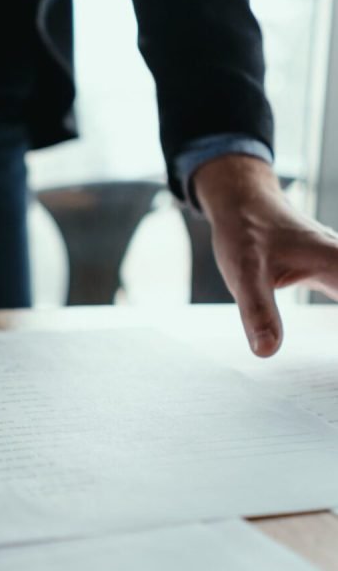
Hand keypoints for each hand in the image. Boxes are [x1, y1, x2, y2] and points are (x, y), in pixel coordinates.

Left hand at [193, 155, 337, 356]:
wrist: (241, 201)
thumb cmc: (244, 232)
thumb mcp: (244, 275)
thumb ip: (257, 313)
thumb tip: (266, 350)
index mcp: (336, 263)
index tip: (337, 368)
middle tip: (333, 369)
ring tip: (333, 364)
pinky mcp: (332, 268)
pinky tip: (334, 325)